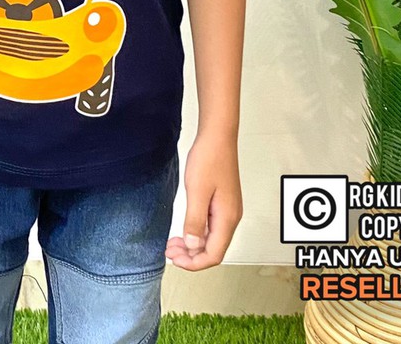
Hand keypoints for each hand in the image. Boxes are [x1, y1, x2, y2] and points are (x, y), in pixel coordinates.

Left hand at [165, 130, 242, 269]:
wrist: (218, 136)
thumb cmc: (209, 159)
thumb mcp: (197, 191)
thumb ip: (195, 221)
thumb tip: (193, 246)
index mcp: (227, 218)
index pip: (214, 255)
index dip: (194, 263)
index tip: (175, 259)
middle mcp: (231, 218)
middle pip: (213, 249)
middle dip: (191, 256)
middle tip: (170, 251)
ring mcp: (228, 210)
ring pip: (212, 239)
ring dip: (193, 245)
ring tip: (173, 244)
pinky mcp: (223, 203)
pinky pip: (211, 227)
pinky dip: (197, 233)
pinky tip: (185, 230)